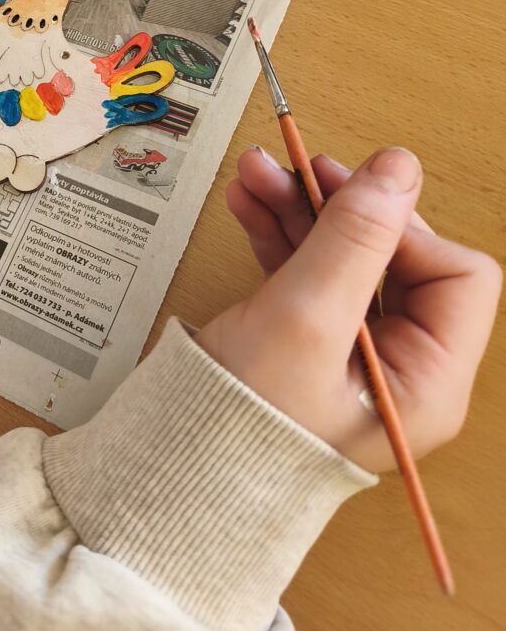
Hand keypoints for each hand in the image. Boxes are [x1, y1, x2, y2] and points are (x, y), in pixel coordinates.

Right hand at [196, 146, 500, 471]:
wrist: (175, 464)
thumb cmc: (244, 421)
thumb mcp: (304, 318)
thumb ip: (353, 239)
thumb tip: (397, 166)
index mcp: (427, 380)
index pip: (454, 276)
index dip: (405, 231)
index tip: (349, 204)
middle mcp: (398, 367)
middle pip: (392, 258)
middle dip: (341, 208)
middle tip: (298, 167)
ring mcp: (350, 355)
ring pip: (343, 258)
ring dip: (302, 211)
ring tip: (256, 175)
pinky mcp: (307, 343)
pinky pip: (307, 273)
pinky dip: (281, 236)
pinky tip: (251, 205)